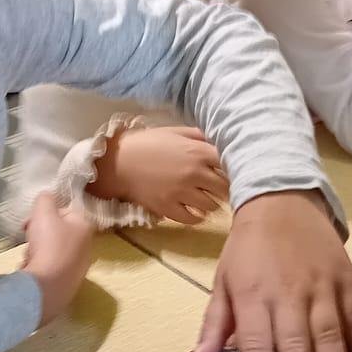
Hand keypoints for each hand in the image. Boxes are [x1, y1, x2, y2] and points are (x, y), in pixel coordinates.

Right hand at [22, 192, 93, 326]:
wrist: (46, 287)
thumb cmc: (48, 244)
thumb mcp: (43, 211)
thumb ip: (45, 199)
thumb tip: (47, 198)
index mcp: (86, 226)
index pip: (68, 208)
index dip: (48, 209)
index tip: (33, 216)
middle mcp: (87, 246)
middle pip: (59, 229)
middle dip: (39, 229)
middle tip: (27, 232)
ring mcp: (78, 267)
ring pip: (52, 248)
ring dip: (37, 248)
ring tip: (29, 253)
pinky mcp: (67, 282)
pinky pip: (50, 266)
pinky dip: (39, 265)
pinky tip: (31, 268)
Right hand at [92, 125, 228, 224]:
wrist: (118, 162)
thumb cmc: (148, 143)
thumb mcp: (175, 132)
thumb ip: (199, 136)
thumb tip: (220, 139)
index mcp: (198, 152)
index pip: (230, 163)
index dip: (234, 167)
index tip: (232, 170)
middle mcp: (194, 173)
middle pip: (225, 188)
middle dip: (226, 188)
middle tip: (220, 188)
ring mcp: (181, 193)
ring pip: (211, 206)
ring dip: (212, 203)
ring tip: (206, 198)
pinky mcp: (168, 208)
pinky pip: (192, 219)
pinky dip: (197, 217)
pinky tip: (195, 211)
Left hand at [190, 191, 351, 351]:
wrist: (283, 200)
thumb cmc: (247, 249)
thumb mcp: (222, 281)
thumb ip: (215, 324)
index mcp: (252, 295)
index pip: (257, 342)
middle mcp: (288, 292)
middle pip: (297, 344)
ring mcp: (321, 286)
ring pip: (330, 335)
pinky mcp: (347, 280)